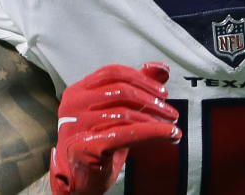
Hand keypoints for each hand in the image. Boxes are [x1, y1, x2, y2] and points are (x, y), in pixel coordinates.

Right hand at [49, 62, 180, 194]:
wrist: (79, 177)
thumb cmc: (97, 140)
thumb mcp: (115, 111)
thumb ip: (136, 87)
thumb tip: (161, 67)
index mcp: (77, 91)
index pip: (113, 73)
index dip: (141, 78)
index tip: (162, 91)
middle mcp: (73, 105)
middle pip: (121, 90)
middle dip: (151, 98)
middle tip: (170, 110)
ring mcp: (77, 126)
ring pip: (125, 113)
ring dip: (154, 118)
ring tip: (171, 124)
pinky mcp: (88, 147)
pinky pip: (127, 134)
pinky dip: (153, 131)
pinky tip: (168, 134)